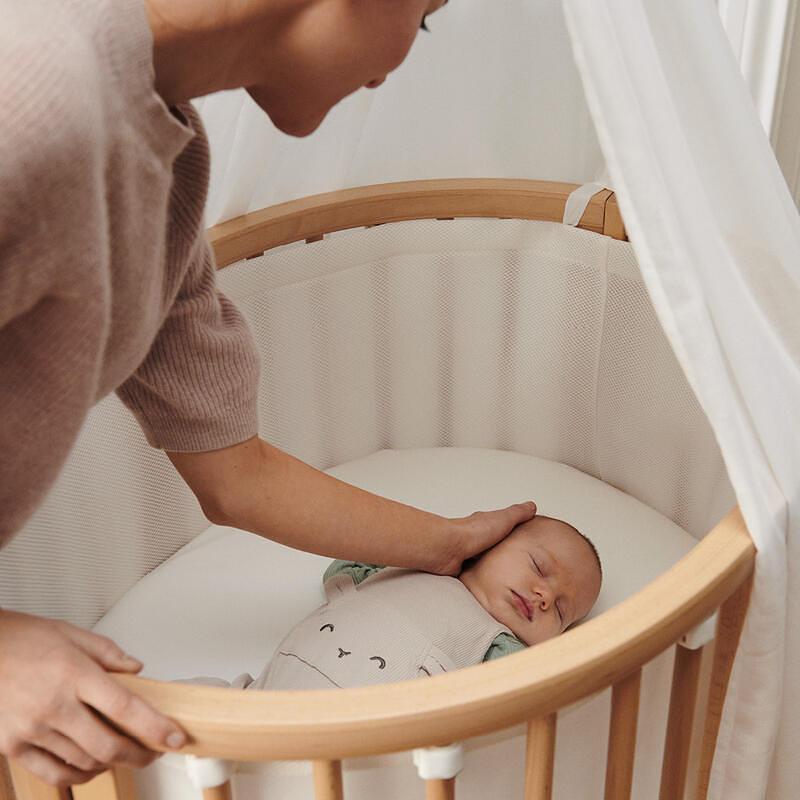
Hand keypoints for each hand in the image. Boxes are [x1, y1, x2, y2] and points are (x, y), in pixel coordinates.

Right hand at [0, 611, 185, 787]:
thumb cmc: (23, 639)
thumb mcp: (72, 634)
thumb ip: (109, 653)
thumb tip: (136, 670)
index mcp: (74, 674)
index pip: (125, 707)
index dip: (154, 727)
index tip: (175, 737)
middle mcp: (54, 705)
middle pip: (108, 745)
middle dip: (139, 754)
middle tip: (154, 751)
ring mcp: (32, 729)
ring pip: (84, 761)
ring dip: (112, 763)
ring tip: (126, 753)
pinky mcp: (13, 746)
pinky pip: (53, 773)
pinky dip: (79, 774)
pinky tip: (92, 766)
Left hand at [438, 501, 537, 575]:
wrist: (449, 548)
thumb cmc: (473, 532)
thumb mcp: (503, 519)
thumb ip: (517, 513)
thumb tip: (531, 505)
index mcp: (486, 524)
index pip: (502, 526)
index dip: (512, 531)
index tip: (523, 537)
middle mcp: (476, 538)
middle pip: (493, 544)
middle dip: (503, 551)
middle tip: (518, 562)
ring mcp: (468, 553)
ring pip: (484, 560)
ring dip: (491, 565)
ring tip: (508, 576)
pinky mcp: (462, 568)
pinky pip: (474, 574)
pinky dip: (481, 578)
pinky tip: (490, 584)